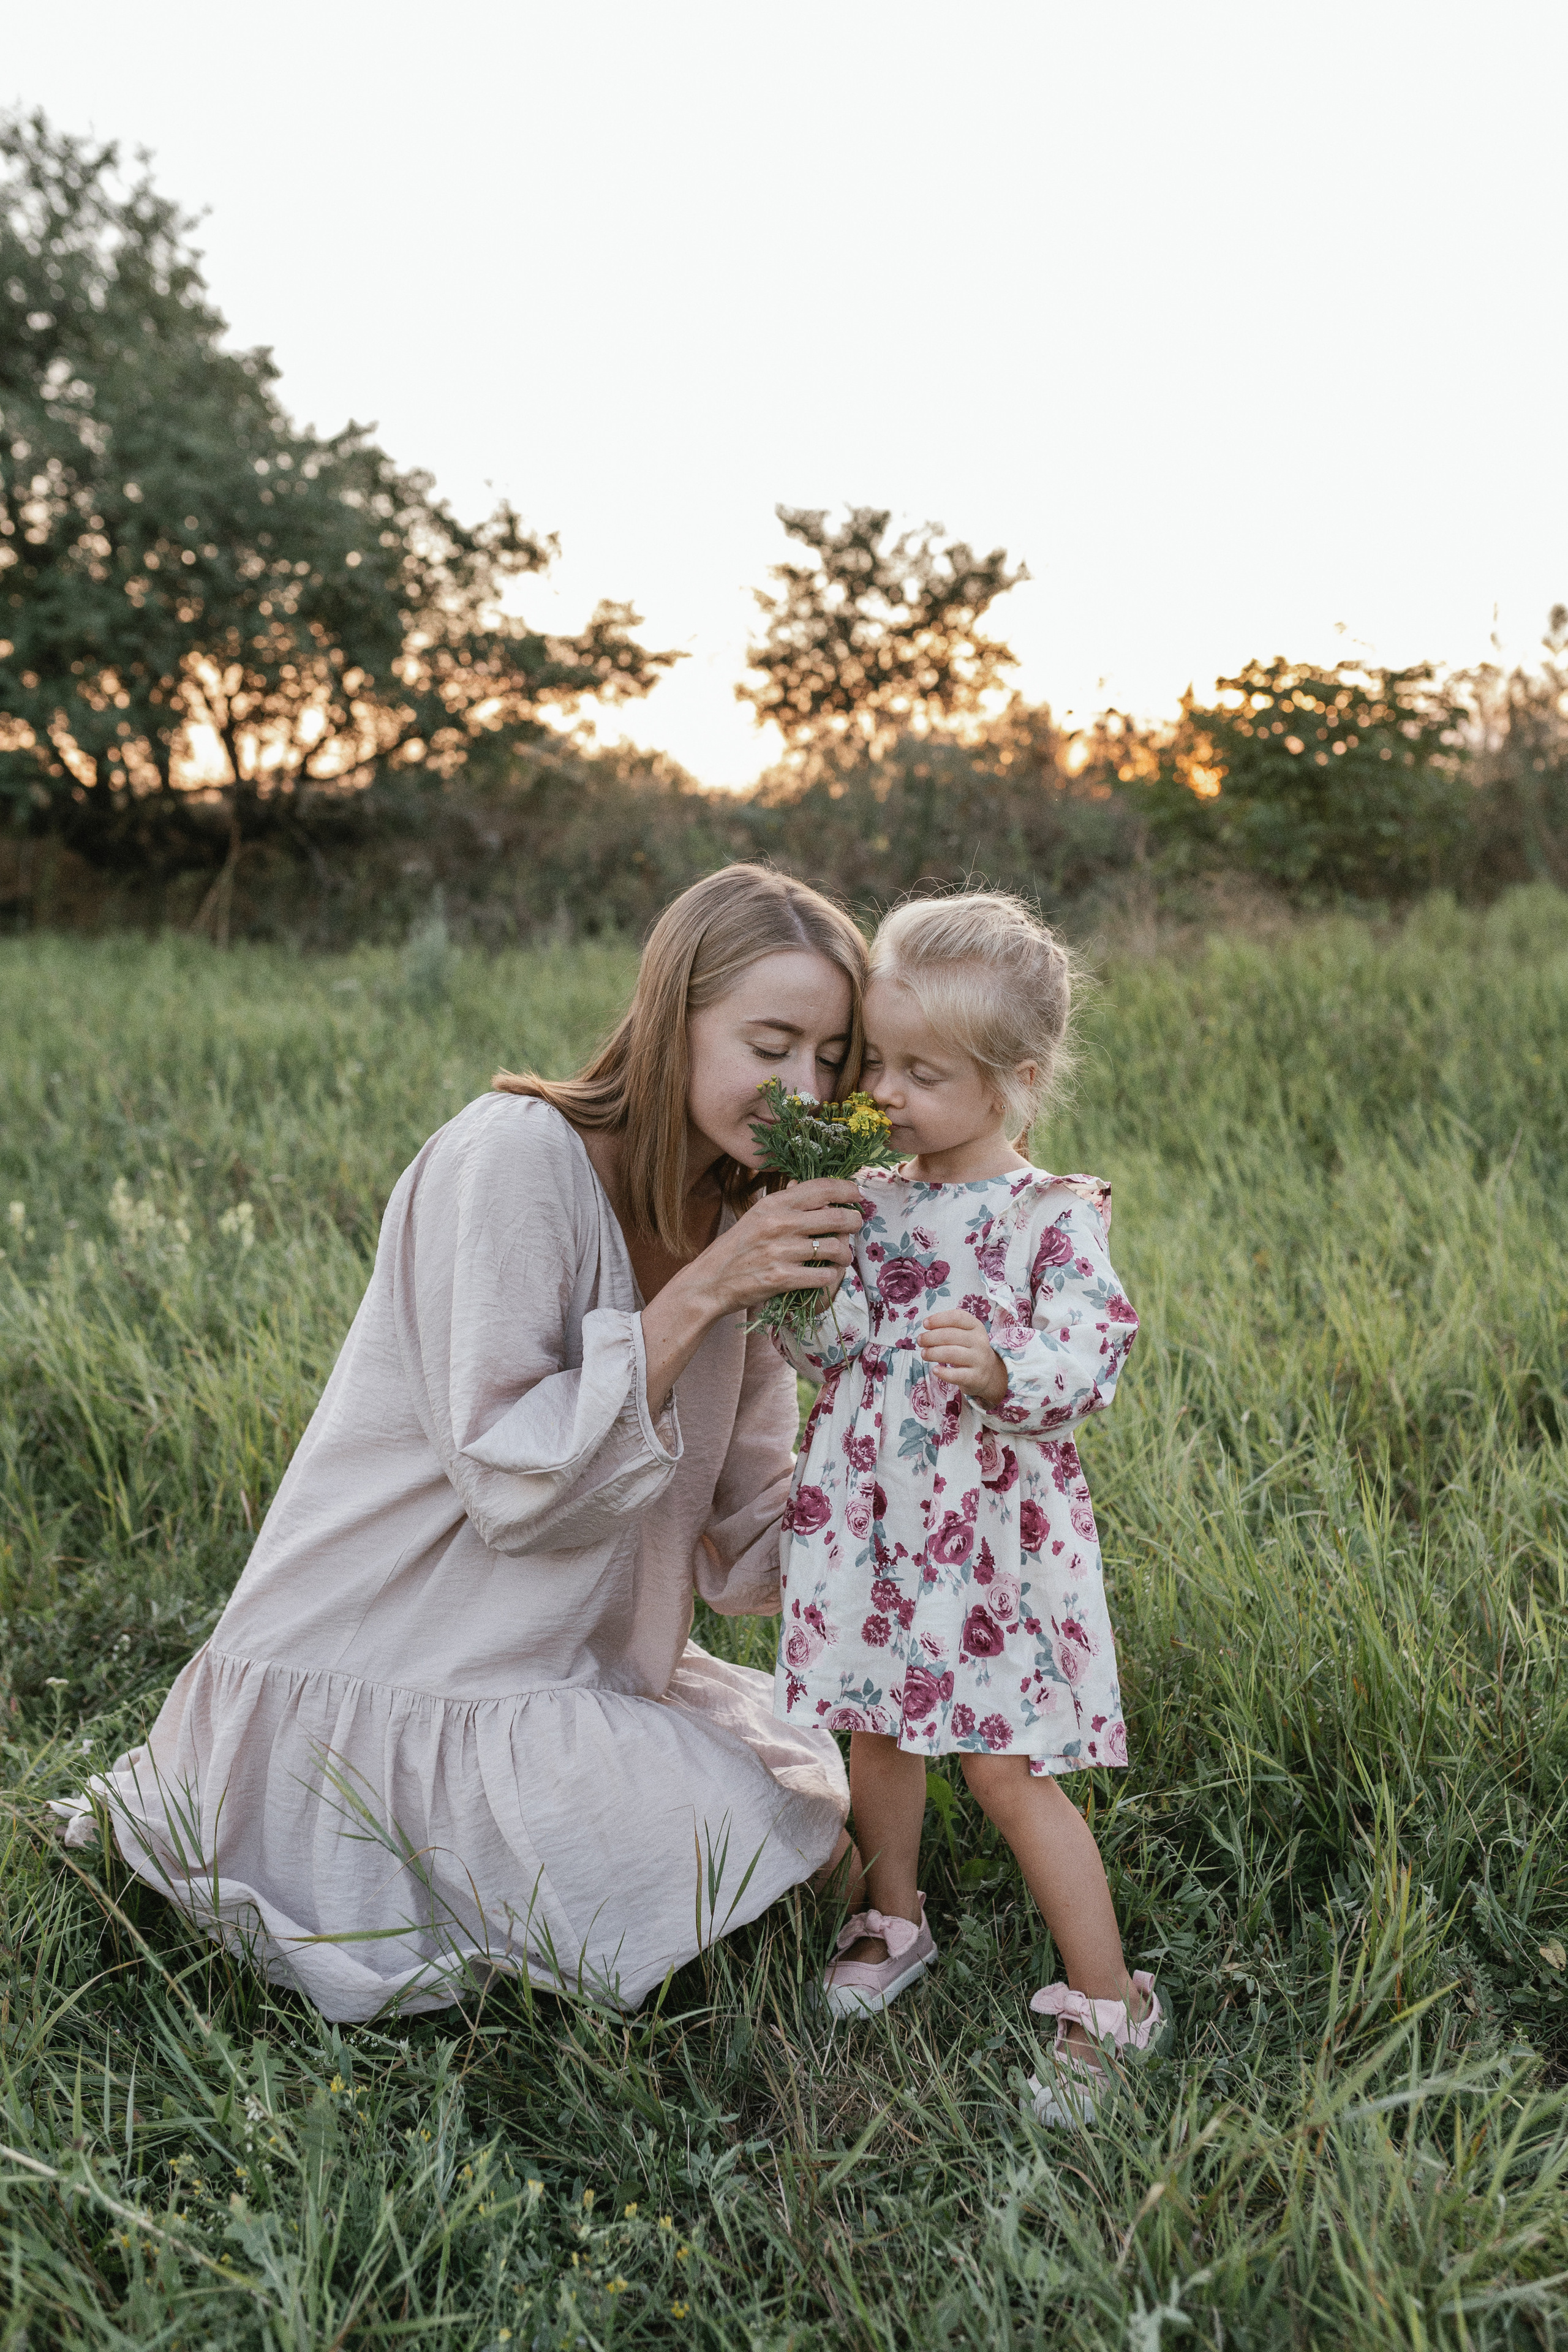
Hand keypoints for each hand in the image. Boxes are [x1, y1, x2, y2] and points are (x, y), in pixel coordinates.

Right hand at [706, 1177, 864, 1313]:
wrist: (710, 1281)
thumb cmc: (737, 1247)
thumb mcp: (757, 1215)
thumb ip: (785, 1202)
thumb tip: (813, 1187)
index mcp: (774, 1204)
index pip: (821, 1188)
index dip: (846, 1189)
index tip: (857, 1194)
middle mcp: (779, 1224)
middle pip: (836, 1217)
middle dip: (854, 1221)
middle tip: (855, 1225)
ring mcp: (780, 1252)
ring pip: (834, 1248)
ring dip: (845, 1254)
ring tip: (842, 1256)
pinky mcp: (781, 1278)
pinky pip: (823, 1276)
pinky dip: (830, 1276)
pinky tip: (826, 1274)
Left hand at [918, 1308, 1008, 1406]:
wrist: (989, 1372)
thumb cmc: (969, 1349)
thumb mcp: (965, 1334)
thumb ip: (948, 1328)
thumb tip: (926, 1327)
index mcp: (976, 1326)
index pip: (957, 1317)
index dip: (938, 1319)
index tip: (925, 1324)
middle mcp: (980, 1341)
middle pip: (950, 1335)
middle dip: (930, 1337)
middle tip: (920, 1341)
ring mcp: (979, 1360)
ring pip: (951, 1353)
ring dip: (933, 1353)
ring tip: (924, 1354)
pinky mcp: (975, 1377)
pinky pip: (956, 1375)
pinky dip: (943, 1372)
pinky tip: (935, 1370)